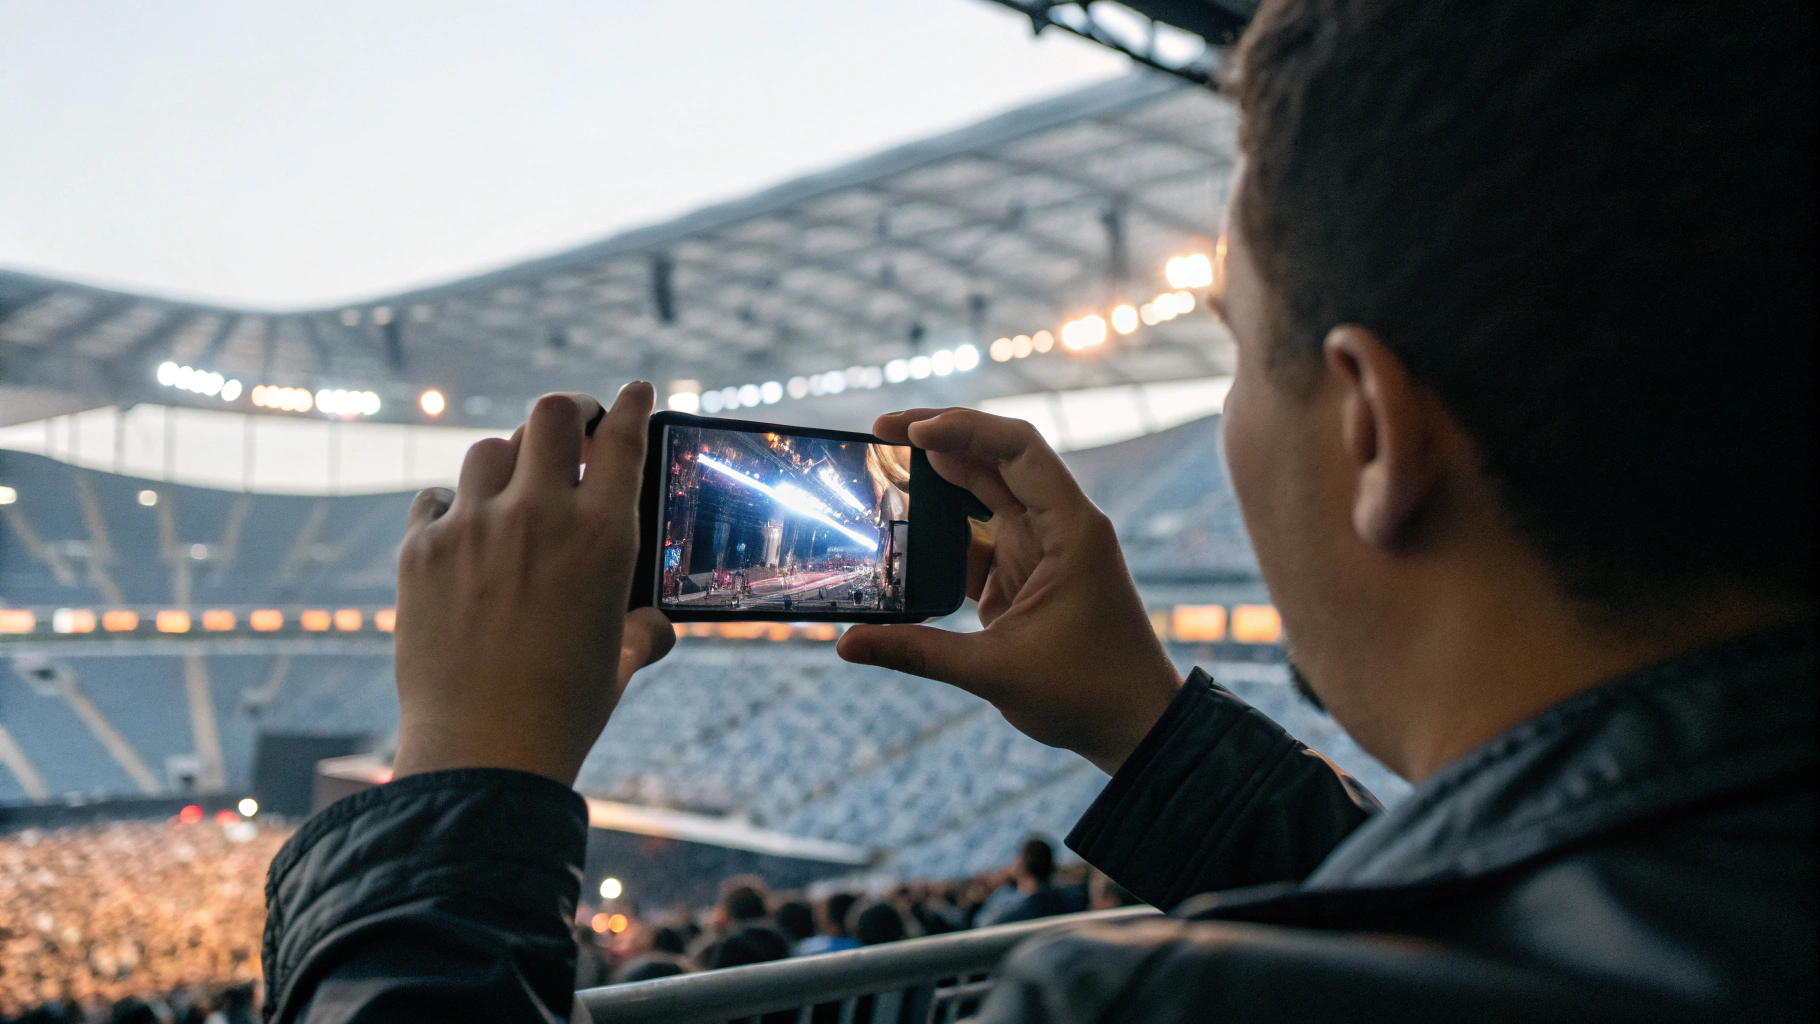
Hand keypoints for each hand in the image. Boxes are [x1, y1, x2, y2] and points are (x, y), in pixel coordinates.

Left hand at [390, 385, 674, 785]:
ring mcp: (474, 527)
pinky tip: (464, 532)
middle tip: (572, 431)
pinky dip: (455, 506)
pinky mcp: (420, 550)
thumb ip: (642, 628)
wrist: (483, 752)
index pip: (621, 437)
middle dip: (567, 413)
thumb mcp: (621, 661)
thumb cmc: (565, 710)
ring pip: (491, 448)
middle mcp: (539, 515)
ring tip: (517, 489)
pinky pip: (437, 499)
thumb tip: (654, 623)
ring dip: (511, 461)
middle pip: (550, 413)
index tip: (631, 393)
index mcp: (604, 536)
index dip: (629, 404)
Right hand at [837, 409, 1180, 774]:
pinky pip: (978, 539)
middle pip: (996, 459)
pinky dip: (941, 534)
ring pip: (984, 494)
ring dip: (937, 481)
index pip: (1018, 449)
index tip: (912, 432)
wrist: (1134, 726)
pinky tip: (900, 533)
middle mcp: (1058, 526)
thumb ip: (918, 653)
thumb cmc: (1089, 693)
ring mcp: (1041, 548)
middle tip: (880, 432)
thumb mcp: (996, 672)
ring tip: (883, 469)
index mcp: (1071, 529)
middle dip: (940, 439)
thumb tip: (846, 645)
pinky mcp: (1025, 574)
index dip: (964, 428)